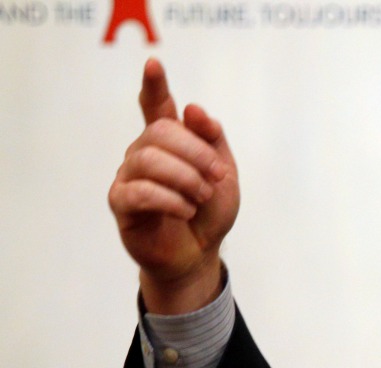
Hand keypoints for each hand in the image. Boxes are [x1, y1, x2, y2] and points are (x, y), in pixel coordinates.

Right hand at [108, 59, 239, 312]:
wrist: (200, 254)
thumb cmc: (209, 212)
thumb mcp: (223, 174)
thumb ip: (213, 140)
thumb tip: (193, 109)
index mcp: (169, 143)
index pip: (156, 106)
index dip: (154, 85)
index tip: (154, 64)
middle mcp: (144, 153)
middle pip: (161, 132)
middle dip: (196, 153)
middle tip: (216, 178)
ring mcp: (129, 176)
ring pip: (149, 159)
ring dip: (185, 178)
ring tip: (201, 197)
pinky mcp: (122, 202)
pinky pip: (140, 190)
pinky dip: (170, 199)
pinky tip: (186, 210)